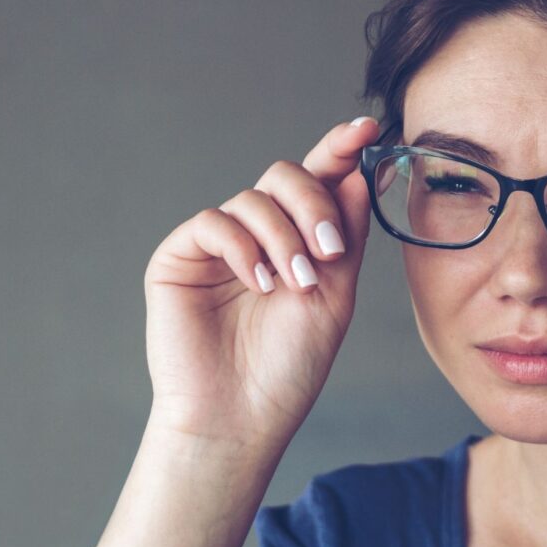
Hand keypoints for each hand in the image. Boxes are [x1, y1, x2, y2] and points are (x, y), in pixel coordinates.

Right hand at [142, 117, 378, 442]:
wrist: (243, 416)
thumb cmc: (289, 366)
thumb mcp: (336, 295)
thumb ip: (347, 234)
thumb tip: (361, 172)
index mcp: (298, 239)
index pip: (319, 181)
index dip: (339, 150)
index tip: (366, 129)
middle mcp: (258, 234)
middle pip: (285, 176)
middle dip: (314, 202)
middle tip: (330, 250)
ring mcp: (219, 244)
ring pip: (253, 199)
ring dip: (284, 237)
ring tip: (295, 285)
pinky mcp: (180, 257)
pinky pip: (214, 222)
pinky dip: (244, 247)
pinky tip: (260, 283)